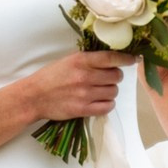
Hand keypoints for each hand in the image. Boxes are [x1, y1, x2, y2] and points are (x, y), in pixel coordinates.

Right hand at [19, 50, 133, 122]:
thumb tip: (111, 60)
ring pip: (113, 92)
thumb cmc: (51, 77)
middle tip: (107, 78)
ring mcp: (84, 94)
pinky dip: (107, 104)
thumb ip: (89, 60)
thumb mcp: (69, 61)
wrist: (34, 96)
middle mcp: (85, 76)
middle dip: (115, 77)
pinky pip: (107, 107)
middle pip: (116, 76)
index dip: (126, 59)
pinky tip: (100, 101)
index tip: (134, 59)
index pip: (112, 58)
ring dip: (110, 91)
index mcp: (81, 60)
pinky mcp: (83, 109)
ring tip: (100, 91)